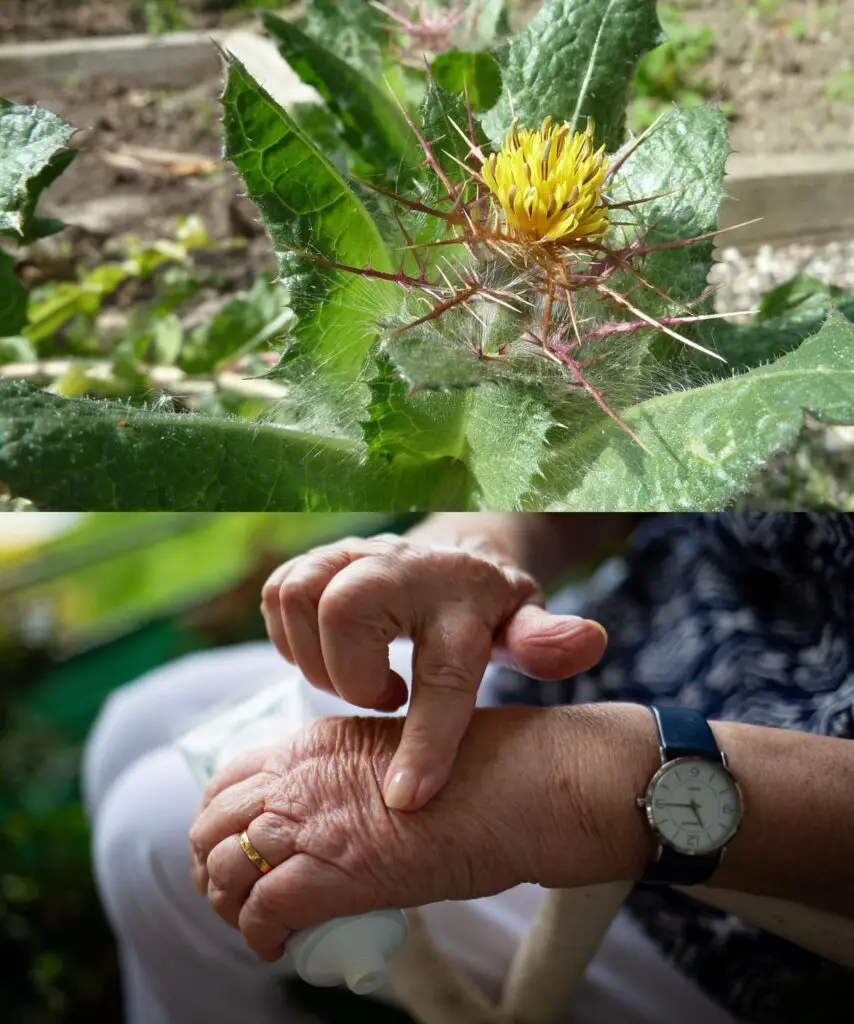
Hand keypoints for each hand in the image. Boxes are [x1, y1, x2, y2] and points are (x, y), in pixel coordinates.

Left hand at [190, 708, 567, 962]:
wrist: (518, 786)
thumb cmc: (478, 772)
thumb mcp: (393, 754)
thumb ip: (349, 779)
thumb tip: (336, 823)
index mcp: (315, 741)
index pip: (231, 777)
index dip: (222, 820)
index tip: (240, 847)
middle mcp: (298, 774)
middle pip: (212, 823)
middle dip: (213, 865)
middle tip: (239, 895)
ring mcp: (309, 820)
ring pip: (223, 867)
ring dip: (230, 904)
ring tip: (256, 925)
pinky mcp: (329, 871)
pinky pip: (260, 911)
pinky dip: (259, 935)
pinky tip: (278, 946)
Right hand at [260, 532, 606, 809]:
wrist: (450, 556)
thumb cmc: (486, 608)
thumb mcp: (525, 623)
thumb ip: (546, 641)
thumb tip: (590, 642)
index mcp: (462, 594)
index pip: (443, 671)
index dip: (426, 740)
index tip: (407, 800)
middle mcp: (401, 564)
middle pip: (346, 608)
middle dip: (352, 675)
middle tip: (386, 698)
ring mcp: (352, 554)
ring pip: (300, 596)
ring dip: (317, 657)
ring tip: (359, 679)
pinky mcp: (315, 559)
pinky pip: (277, 594)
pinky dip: (291, 637)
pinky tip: (330, 657)